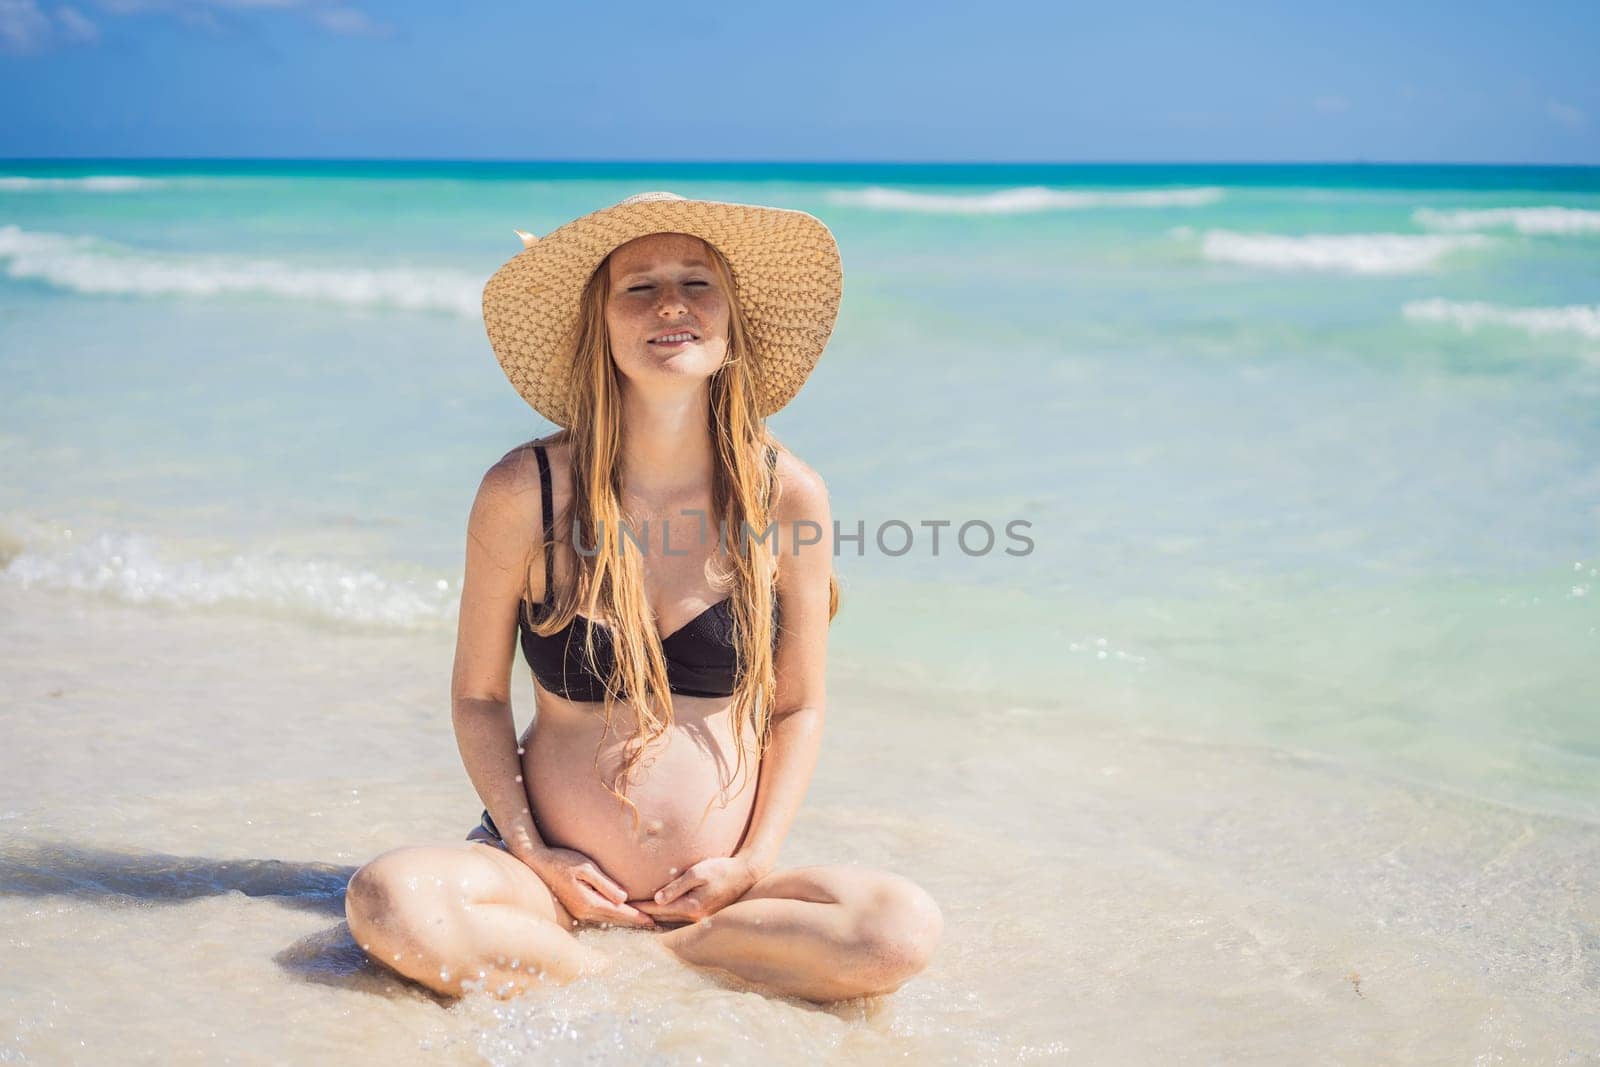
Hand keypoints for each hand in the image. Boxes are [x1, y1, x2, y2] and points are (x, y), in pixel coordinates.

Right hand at [525, 847, 655, 928]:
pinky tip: (620, 915)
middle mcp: (583, 911)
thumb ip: (605, 884)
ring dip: (624, 921)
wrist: (539, 862)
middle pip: (614, 920)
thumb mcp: (586, 868)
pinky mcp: (576, 907)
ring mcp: (578, 911)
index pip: (619, 912)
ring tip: (640, 922)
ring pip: (607, 919)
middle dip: (633, 922)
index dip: (637, 917)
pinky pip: (599, 915)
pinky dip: (613, 916)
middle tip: (653, 925)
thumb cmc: (563, 860)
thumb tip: (623, 899)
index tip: (652, 921)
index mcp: (588, 902)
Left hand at [635, 856, 759, 924]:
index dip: (641, 906)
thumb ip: (677, 886)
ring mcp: (700, 918)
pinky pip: (680, 917)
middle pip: (663, 918)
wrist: (745, 874)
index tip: (625, 905)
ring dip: (656, 916)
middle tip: (626, 911)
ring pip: (671, 919)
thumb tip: (657, 900)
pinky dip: (667, 914)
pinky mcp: (704, 914)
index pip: (659, 909)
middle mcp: (694, 917)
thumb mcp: (698, 873)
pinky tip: (660, 911)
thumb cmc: (721, 869)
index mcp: (691, 907)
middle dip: (645, 914)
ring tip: (639, 912)